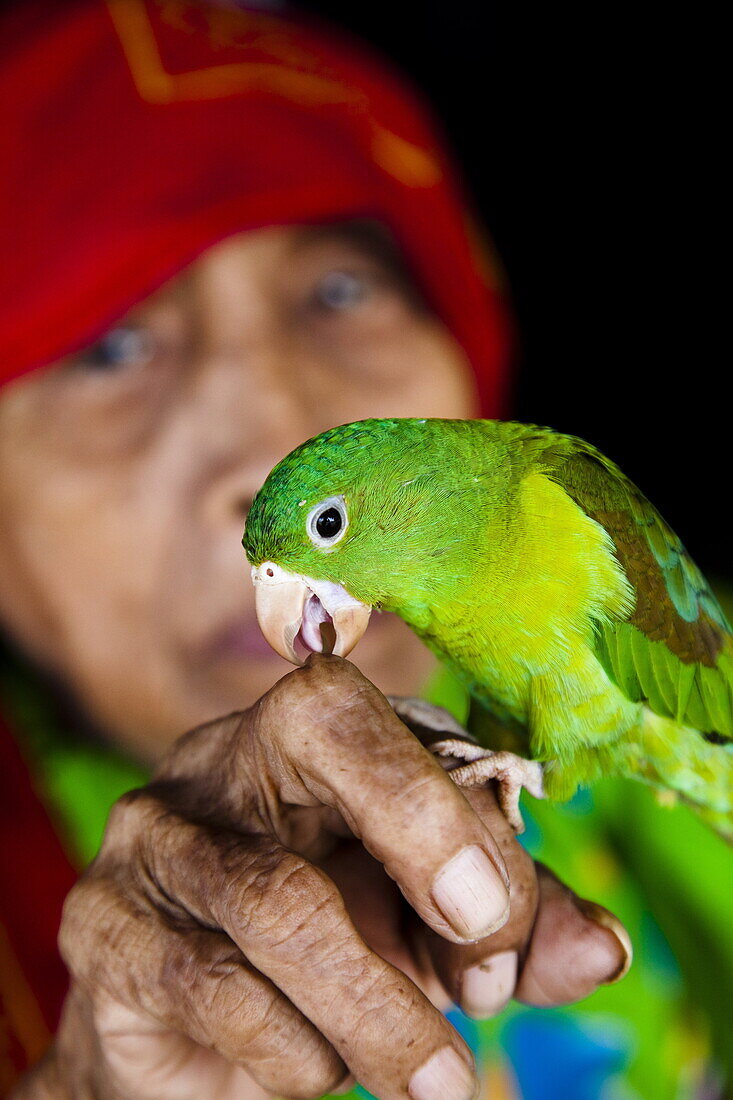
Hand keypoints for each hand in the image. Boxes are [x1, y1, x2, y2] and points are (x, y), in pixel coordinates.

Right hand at [17, 656, 629, 1099]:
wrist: (192, 1036)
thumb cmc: (332, 950)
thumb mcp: (433, 930)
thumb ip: (516, 928)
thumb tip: (602, 950)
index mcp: (309, 735)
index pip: (369, 709)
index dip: (437, 803)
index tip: (491, 925)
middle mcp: (222, 758)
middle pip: (312, 729)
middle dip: (415, 841)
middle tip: (479, 990)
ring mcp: (154, 837)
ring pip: (276, 899)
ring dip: (375, 1010)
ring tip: (432, 1074)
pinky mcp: (105, 927)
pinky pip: (215, 987)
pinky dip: (296, 1052)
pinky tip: (314, 1065)